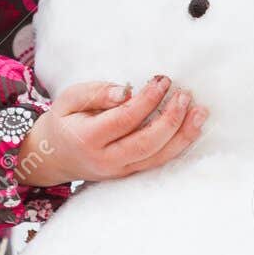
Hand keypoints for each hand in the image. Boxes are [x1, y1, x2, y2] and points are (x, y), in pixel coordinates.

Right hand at [14, 75, 208, 186]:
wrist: (53, 156)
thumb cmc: (64, 120)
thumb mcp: (69, 99)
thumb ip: (96, 93)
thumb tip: (125, 91)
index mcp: (87, 138)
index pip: (124, 119)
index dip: (147, 100)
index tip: (163, 80)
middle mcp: (105, 160)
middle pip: (146, 143)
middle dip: (171, 119)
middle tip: (185, 95)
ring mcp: (119, 171)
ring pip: (157, 158)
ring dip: (182, 135)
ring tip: (200, 112)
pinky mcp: (129, 174)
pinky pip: (158, 162)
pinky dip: (178, 146)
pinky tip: (192, 128)